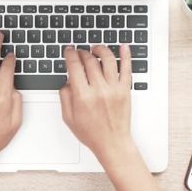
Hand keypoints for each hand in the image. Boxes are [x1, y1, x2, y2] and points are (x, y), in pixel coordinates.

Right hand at [59, 45, 134, 162]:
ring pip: (107, 59)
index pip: (74, 66)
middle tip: (80, 52)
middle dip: (83, 52)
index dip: (70, 54)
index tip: (69, 50)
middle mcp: (98, 90)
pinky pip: (127, 68)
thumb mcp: (69, 117)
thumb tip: (66, 80)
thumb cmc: (91, 133)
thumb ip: (65, 96)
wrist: (112, 143)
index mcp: (82, 96)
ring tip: (96, 48)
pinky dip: (125, 55)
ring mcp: (114, 88)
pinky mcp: (125, 90)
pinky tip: (123, 47)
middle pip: (90, 60)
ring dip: (100, 49)